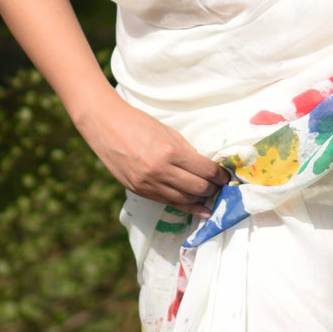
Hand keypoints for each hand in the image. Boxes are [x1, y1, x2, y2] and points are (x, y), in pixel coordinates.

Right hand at [78, 94, 229, 216]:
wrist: (106, 126)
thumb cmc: (139, 123)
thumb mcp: (168, 132)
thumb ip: (185, 150)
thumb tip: (204, 167)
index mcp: (170, 151)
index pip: (204, 170)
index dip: (219, 175)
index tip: (225, 176)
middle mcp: (160, 171)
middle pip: (198, 188)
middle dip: (213, 188)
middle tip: (220, 186)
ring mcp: (148, 184)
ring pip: (184, 199)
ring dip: (201, 199)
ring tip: (210, 196)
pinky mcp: (139, 191)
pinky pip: (168, 203)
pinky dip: (185, 206)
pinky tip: (198, 208)